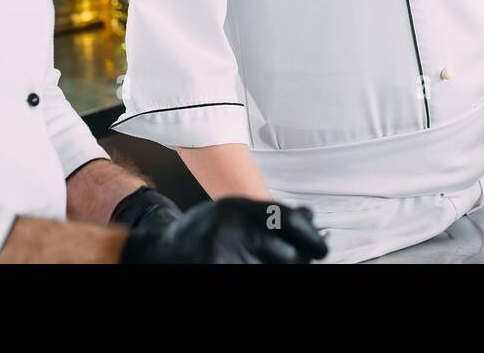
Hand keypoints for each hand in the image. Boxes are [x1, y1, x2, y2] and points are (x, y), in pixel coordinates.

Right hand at [119, 195, 327, 263]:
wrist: (162, 252)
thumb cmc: (203, 231)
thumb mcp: (234, 211)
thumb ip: (269, 213)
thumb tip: (310, 217)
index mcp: (237, 208)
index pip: (288, 219)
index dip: (311, 236)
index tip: (322, 247)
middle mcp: (231, 231)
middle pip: (288, 254)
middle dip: (300, 259)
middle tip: (303, 258)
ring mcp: (223, 257)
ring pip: (275, 270)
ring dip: (281, 268)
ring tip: (268, 259)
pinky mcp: (219, 271)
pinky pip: (255, 275)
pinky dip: (263, 272)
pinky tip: (257, 264)